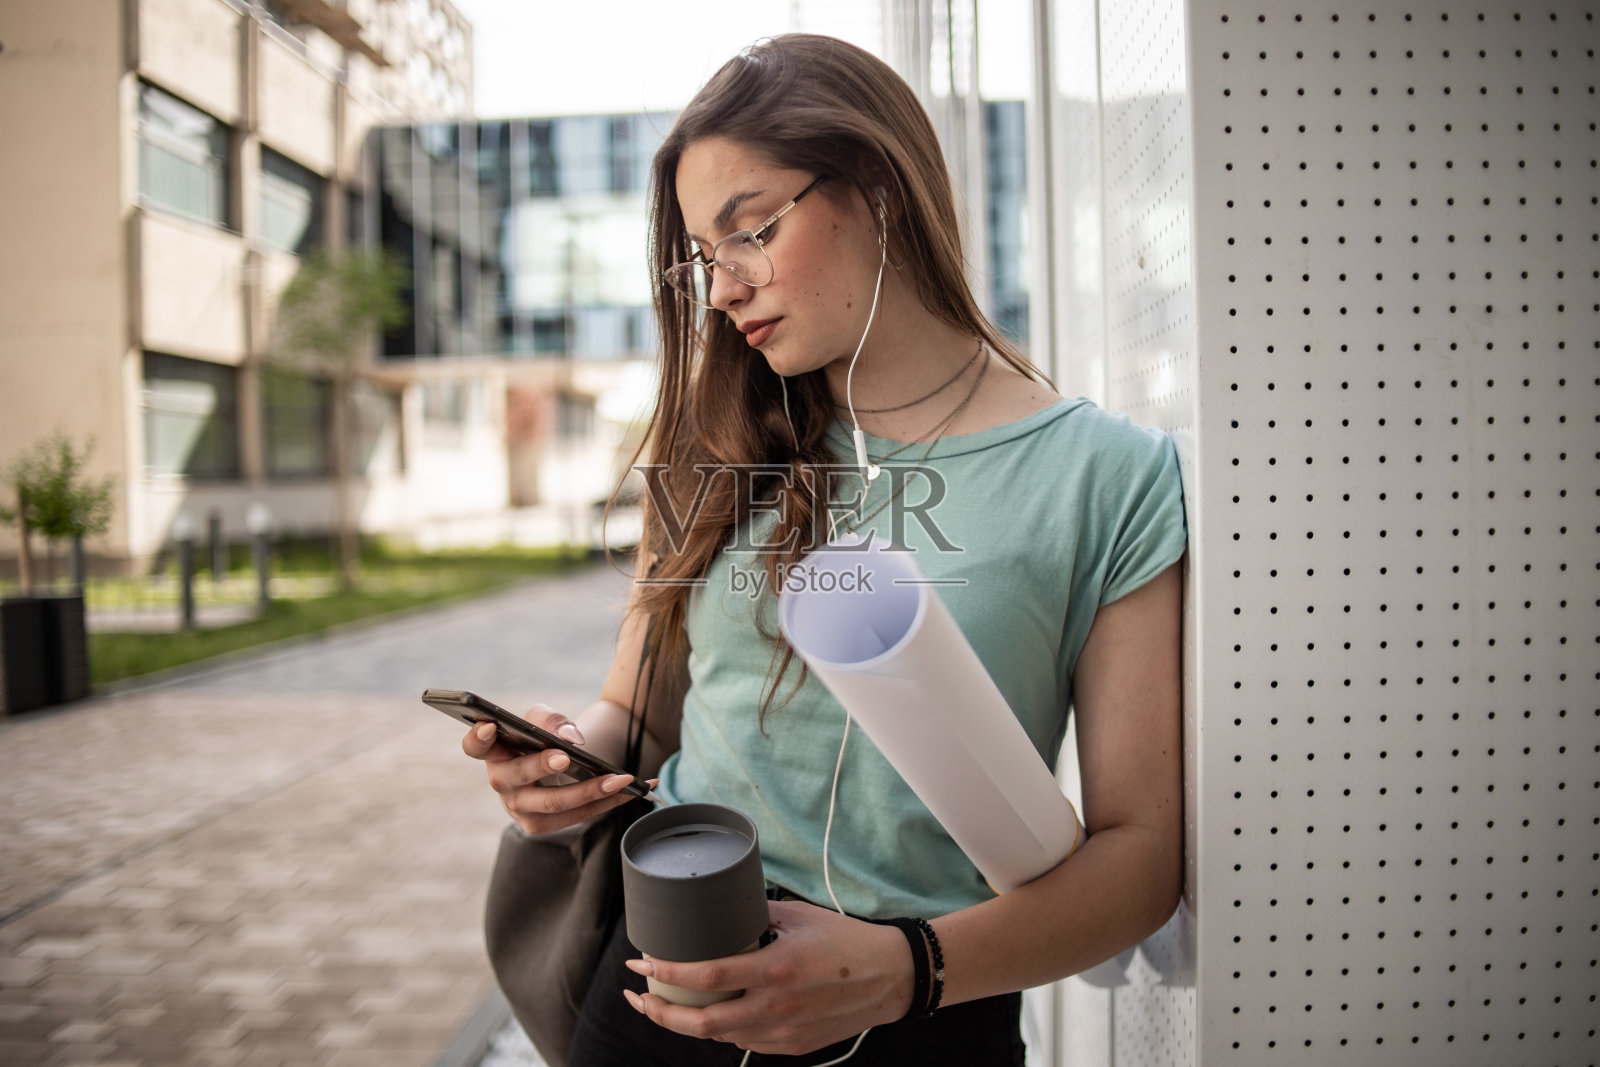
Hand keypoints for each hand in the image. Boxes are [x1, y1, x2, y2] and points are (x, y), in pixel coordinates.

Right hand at [460, 704, 643, 833]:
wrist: (555, 763)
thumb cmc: (541, 737)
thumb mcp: (542, 719)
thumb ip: (551, 721)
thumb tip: (571, 739)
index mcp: (494, 751)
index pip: (474, 746)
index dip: (477, 738)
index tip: (488, 726)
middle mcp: (501, 782)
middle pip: (516, 776)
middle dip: (541, 767)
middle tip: (566, 757)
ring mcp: (519, 808)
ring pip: (552, 803)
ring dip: (590, 791)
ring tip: (620, 779)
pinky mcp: (540, 825)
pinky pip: (577, 815)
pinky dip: (608, 802)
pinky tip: (634, 790)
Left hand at [620, 900, 912, 1056]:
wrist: (891, 979)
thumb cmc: (847, 940)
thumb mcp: (799, 916)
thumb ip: (756, 916)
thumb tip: (720, 908)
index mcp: (776, 969)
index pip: (707, 976)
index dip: (666, 972)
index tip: (641, 963)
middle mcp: (776, 1008)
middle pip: (700, 1024)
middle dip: (659, 1012)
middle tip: (638, 996)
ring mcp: (783, 1033)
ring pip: (719, 1036)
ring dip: (687, 1022)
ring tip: (666, 1001)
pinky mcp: (793, 1046)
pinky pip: (745, 1040)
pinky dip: (723, 1028)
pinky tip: (713, 1011)